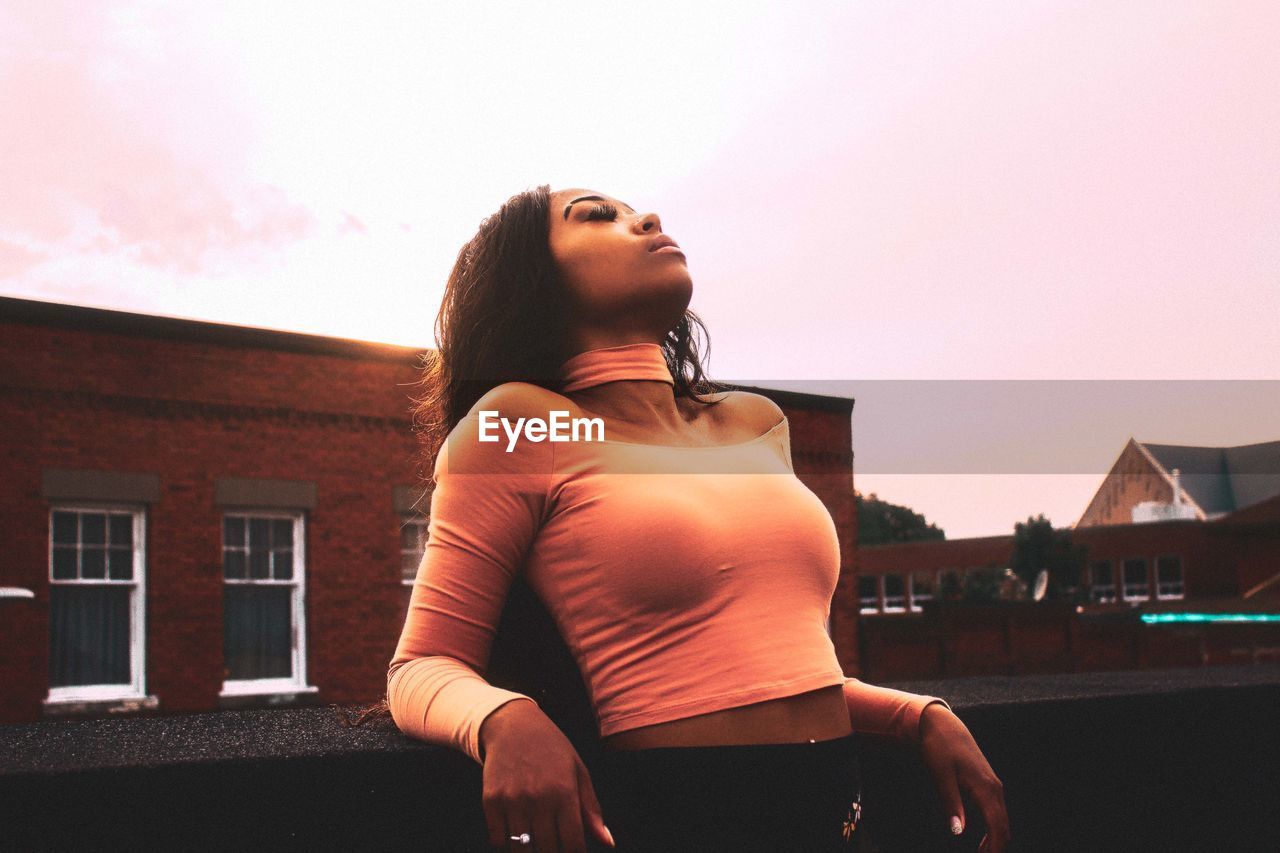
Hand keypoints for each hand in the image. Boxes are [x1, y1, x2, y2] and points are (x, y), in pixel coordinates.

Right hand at [479, 700, 615, 852]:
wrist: (512, 725)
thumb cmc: (551, 748)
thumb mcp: (578, 771)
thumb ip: (591, 809)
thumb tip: (608, 842)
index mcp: (564, 792)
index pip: (573, 843)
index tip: (573, 851)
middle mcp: (538, 798)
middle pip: (547, 850)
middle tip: (554, 844)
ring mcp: (512, 800)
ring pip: (521, 849)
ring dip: (530, 850)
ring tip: (536, 840)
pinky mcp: (491, 800)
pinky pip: (498, 840)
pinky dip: (506, 843)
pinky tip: (515, 833)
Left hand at [918, 702, 1010, 852]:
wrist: (942, 724)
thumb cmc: (939, 748)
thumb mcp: (941, 775)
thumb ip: (951, 803)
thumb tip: (958, 833)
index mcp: (985, 788)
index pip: (997, 826)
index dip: (994, 848)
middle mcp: (994, 788)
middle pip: (1003, 826)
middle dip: (996, 847)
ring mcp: (992, 785)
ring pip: (1001, 820)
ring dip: (995, 840)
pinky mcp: (987, 784)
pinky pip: (996, 812)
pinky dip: (993, 829)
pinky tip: (982, 839)